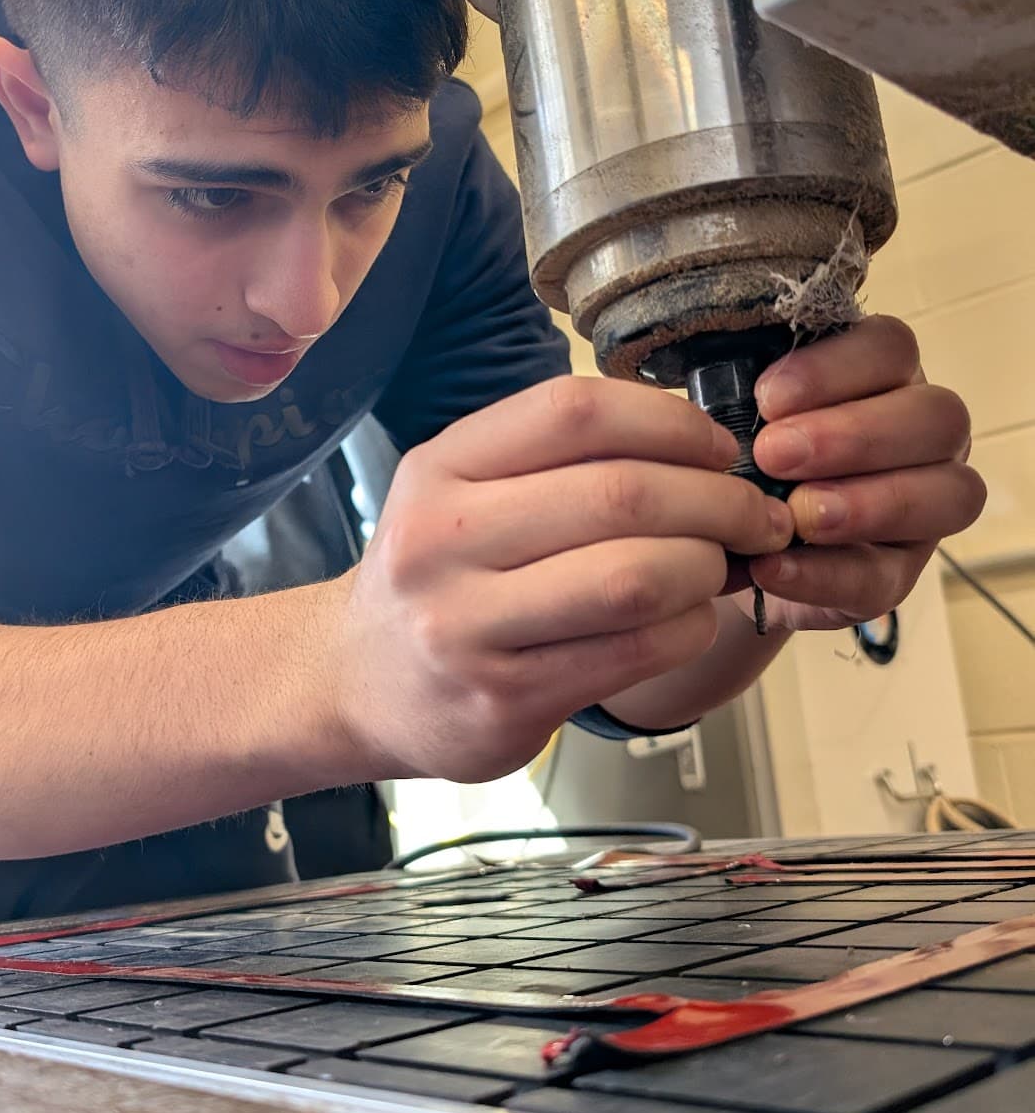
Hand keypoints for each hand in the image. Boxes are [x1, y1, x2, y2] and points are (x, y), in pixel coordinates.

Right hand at [330, 375, 793, 782]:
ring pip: (634, 578)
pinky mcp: (503, 700)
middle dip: (717, 500)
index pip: (574, 412)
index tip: (718, 448)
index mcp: (439, 470)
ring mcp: (467, 627)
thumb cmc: (438, 575)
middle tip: (757, 515)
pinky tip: (690, 619)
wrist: (355, 682)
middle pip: (619, 495)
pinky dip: (689, 628)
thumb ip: (555, 461)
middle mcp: (441, 542)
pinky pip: (634, 653)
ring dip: (707, 567)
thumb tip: (702, 447)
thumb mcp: (460, 493)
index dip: (670, 421)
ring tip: (725, 566)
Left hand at [744, 316, 985, 633]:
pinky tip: (772, 567)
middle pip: (937, 417)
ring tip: (794, 514)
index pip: (891, 348)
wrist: (720, 545)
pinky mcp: (898, 575)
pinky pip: (884, 577)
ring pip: (947, 495)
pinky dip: (825, 574)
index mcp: (883, 377)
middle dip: (854, 436)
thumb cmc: (734, 458)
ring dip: (867, 504)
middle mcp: (923, 435)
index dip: (836, 368)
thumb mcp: (729, 417)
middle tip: (774, 455)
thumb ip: (736, 393)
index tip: (767, 397)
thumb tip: (720, 383)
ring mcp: (926, 506)